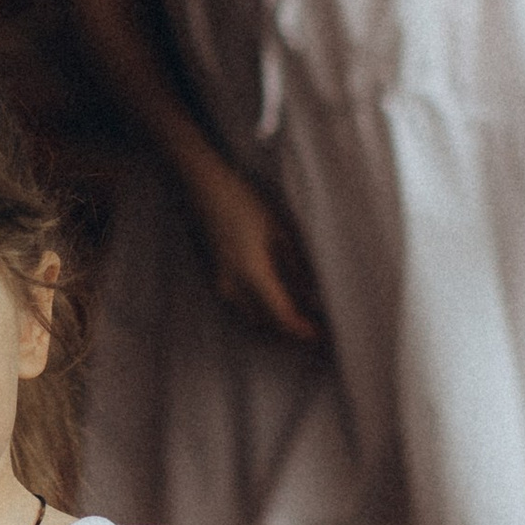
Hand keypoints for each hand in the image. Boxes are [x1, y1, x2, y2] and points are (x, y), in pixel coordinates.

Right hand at [182, 152, 323, 343]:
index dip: (301, 330)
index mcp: (251, 272)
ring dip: (275, 325)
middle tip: (315, 333)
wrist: (204, 188)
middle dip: (290, 333)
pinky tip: (278, 306)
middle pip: (265, 325)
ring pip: (252, 319)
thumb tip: (312, 297)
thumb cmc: (244, 202)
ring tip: (301, 321)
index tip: (320, 336)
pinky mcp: (216, 279)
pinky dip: (262, 314)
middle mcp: (232, 286)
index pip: (280, 315)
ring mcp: (220, 284)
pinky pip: (241, 308)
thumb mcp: (279, 230)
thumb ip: (296, 267)